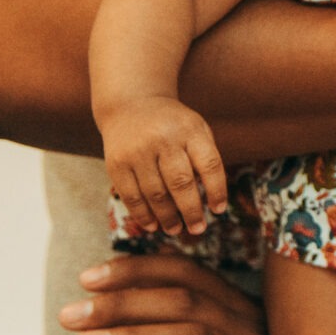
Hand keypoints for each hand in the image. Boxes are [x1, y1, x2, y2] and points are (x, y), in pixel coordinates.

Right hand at [98, 97, 228, 236]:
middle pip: (181, 183)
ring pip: (155, 193)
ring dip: (167, 217)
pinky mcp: (116, 163)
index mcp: (190, 130)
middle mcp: (163, 139)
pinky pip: (131, 195)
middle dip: (191, 211)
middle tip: (198, 229)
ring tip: (176, 230)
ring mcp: (137, 151)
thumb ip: (205, 158)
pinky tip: (152, 225)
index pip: (210, 164)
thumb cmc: (173, 124)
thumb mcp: (195, 129)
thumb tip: (212, 201)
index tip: (219, 210)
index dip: (217, 190)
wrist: (131, 104)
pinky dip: (142, 214)